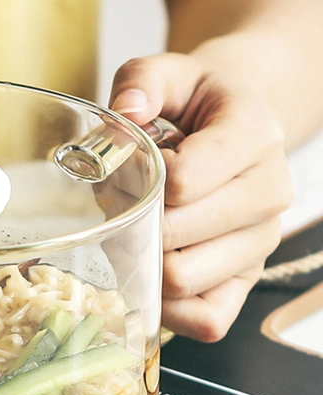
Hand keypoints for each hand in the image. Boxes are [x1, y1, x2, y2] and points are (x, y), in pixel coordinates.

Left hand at [109, 52, 292, 341]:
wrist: (230, 125)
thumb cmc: (192, 103)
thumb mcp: (166, 73)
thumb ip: (142, 80)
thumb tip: (127, 111)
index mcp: (254, 134)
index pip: (183, 180)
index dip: (141, 180)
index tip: (136, 165)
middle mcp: (269, 192)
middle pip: (178, 235)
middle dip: (135, 221)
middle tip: (126, 203)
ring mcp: (260, 241)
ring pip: (184, 279)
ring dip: (143, 259)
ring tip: (138, 230)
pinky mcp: (247, 279)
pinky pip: (209, 321)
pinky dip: (168, 308)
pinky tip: (152, 272)